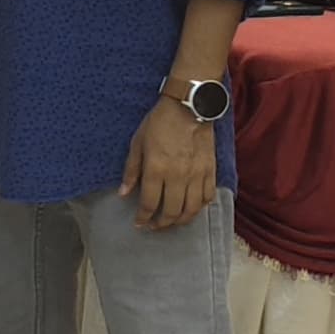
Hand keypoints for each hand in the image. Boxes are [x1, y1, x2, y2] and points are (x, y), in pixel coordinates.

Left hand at [121, 95, 218, 229]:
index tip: (139, 223)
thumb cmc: (159, 123)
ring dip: (181, 221)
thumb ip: (131, 170)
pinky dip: (200, 207)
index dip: (143, 217)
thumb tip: (123, 193)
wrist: (189, 107)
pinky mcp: (210, 171)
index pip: (149, 203)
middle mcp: (177, 176)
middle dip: (161, 224)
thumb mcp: (137, 143)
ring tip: (172, 222)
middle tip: (154, 226)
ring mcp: (196, 175)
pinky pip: (207, 197)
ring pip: (191, 209)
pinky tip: (192, 208)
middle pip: (171, 212)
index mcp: (156, 169)